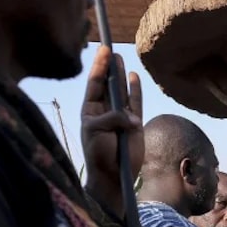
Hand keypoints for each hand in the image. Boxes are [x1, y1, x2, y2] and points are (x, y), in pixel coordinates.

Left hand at [82, 46, 143, 217]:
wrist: (113, 176)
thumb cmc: (98, 154)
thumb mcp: (97, 132)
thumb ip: (112, 118)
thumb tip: (132, 116)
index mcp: (90, 110)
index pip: (94, 83)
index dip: (99, 66)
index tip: (103, 50)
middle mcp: (105, 111)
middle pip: (108, 84)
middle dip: (109, 67)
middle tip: (111, 49)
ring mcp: (120, 116)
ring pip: (122, 91)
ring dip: (121, 75)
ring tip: (121, 59)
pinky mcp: (134, 124)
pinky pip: (136, 103)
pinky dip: (135, 91)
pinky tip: (134, 77)